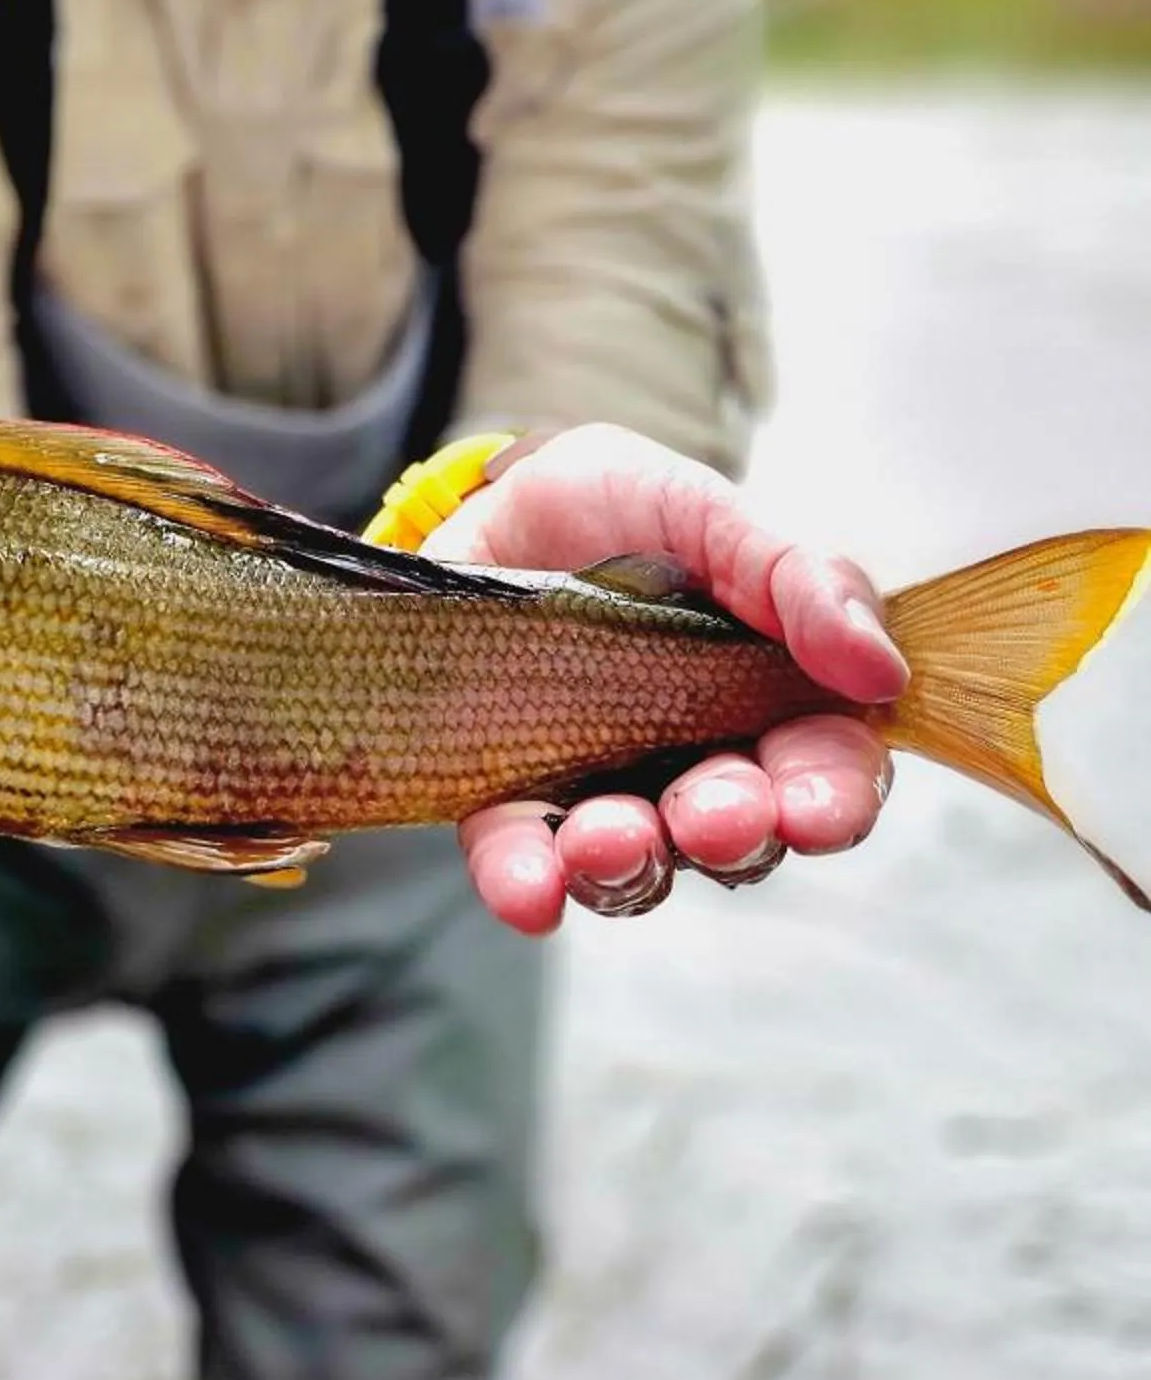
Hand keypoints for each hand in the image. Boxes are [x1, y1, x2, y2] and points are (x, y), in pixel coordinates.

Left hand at [424, 423, 905, 936]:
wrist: (497, 493)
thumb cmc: (625, 508)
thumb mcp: (714, 515)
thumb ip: (801, 580)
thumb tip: (881, 669)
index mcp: (771, 705)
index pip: (825, 777)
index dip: (829, 801)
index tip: (813, 808)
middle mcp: (695, 769)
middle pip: (737, 837)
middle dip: (732, 833)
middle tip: (713, 817)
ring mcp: (602, 792)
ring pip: (637, 864)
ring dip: (632, 866)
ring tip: (608, 840)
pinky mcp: (508, 799)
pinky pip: (521, 861)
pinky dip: (528, 881)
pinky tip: (530, 886)